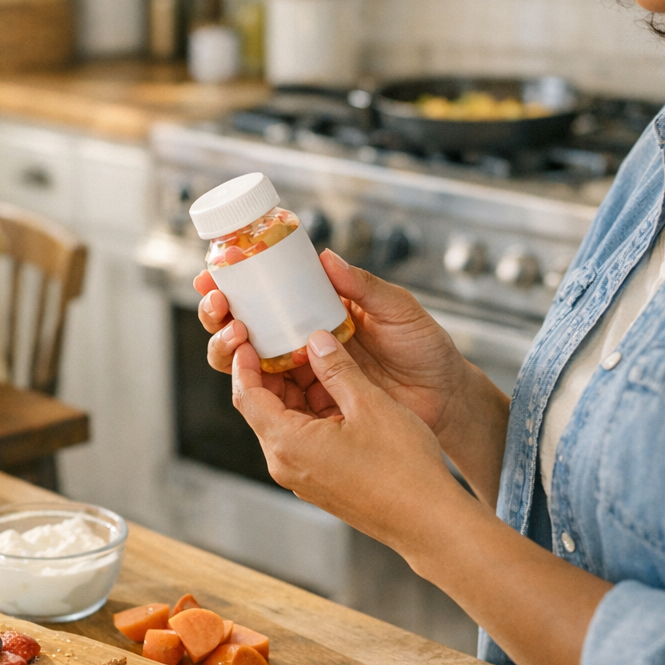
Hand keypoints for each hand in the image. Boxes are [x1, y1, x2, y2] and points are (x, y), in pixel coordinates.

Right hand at [196, 249, 479, 436]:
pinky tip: (248, 370)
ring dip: (227, 346)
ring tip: (235, 335)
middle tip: (219, 303)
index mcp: (321, 308)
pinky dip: (251, 383)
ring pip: (247, 362)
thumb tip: (325, 258)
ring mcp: (305, 374)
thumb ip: (363, 286)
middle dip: (219, 314)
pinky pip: (272, 396)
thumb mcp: (398, 310)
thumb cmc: (427, 349)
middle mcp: (304, 339)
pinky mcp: (311, 406)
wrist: (446, 400)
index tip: (218, 269)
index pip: (269, 292)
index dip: (236, 281)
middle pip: (245, 326)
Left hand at [229, 331, 464, 546]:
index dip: (245, 363)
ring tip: (316, 359)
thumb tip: (316, 341)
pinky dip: (310, 413)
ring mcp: (303, 477)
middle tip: (288, 339)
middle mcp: (286, 465)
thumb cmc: (403, 467)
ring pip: (284, 424)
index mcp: (288, 444)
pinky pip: (302, 441)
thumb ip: (337, 368)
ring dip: (295, 392)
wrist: (428, 522)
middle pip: (262, 409)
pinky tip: (334, 392)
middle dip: (272, 373)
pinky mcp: (320, 483)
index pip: (247, 395)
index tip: (249, 337)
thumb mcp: (369, 404)